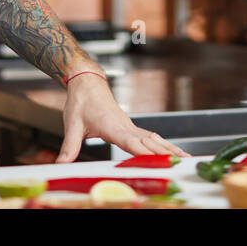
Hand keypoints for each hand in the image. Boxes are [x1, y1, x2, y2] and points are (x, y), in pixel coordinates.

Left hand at [56, 73, 187, 162]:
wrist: (86, 80)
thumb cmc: (80, 101)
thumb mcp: (71, 125)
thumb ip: (69, 147)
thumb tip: (60, 165)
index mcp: (113, 127)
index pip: (132, 143)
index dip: (146, 153)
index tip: (160, 160)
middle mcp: (126, 126)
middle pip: (151, 142)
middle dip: (168, 153)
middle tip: (185, 163)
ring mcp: (130, 126)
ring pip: (154, 139)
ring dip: (170, 148)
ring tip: (186, 158)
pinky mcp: (130, 127)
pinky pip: (150, 137)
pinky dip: (162, 144)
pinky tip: (170, 151)